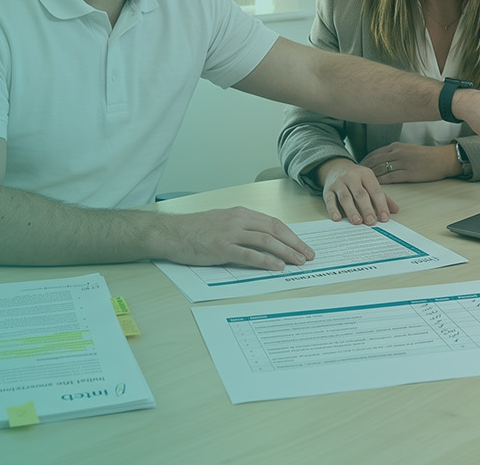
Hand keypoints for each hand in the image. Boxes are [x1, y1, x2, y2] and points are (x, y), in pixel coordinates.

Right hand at [160, 206, 315, 270]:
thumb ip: (242, 227)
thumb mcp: (222, 221)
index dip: (291, 235)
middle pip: (275, 230)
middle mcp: (238, 220)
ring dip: (286, 252)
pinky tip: (277, 267)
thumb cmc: (194, 229)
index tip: (303, 245)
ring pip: (266, 241)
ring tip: (299, 262)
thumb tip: (263, 240)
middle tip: (308, 255)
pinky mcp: (222, 248)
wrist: (171, 233)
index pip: (273, 223)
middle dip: (295, 243)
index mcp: (240, 213)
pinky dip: (266, 261)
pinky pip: (249, 254)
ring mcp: (230, 233)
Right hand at [315, 158, 398, 225]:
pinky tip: (337, 218)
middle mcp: (352, 177)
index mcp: (366, 174)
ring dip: (351, 210)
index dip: (381, 205)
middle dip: (366, 208)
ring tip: (357, 222)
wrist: (335, 167)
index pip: (375, 190)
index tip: (384, 218)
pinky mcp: (327, 189)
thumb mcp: (370, 183)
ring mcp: (338, 183)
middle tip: (371, 222)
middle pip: (360, 194)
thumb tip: (395, 210)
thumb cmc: (357, 179)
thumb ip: (382, 197)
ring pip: (345, 197)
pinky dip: (333, 209)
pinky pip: (330, 200)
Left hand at [359, 142, 461, 183]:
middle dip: (363, 170)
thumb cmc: (427, 156)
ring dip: (370, 178)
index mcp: (396, 146)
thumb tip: (383, 159)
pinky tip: (376, 187)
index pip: (375, 153)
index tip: (358, 168)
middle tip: (355, 178)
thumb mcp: (408, 149)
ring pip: (381, 170)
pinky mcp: (409, 173)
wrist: (443, 159)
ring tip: (363, 184)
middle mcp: (397, 153)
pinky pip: (391, 178)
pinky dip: (382, 182)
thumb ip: (395, 153)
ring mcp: (403, 163)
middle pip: (374, 161)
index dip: (364, 161)